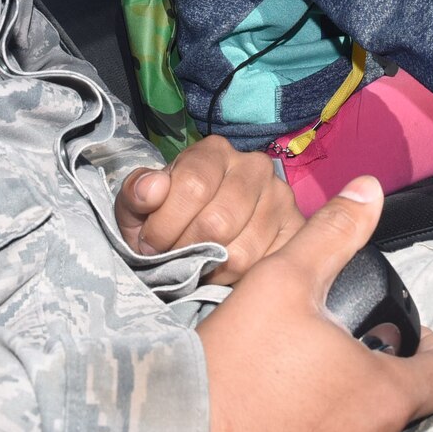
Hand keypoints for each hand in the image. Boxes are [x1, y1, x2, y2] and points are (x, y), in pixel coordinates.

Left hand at [117, 135, 304, 284]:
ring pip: (240, 253)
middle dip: (185, 251)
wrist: (200, 232)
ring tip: (196, 267)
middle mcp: (254, 166)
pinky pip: (264, 268)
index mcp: (214, 151)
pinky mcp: (296, 231)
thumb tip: (151, 190)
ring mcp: (281, 198)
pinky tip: (221, 273)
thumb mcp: (138, 204)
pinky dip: (236, 280)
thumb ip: (136, 193)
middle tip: (173, 261)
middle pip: (217, 222)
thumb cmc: (167, 216)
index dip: (164, 225)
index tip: (148, 245)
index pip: (192, 186)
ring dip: (208, 271)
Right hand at [198, 176, 432, 431]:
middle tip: (321, 365)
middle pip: (398, 414)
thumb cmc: (231, 367)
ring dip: (342, 430)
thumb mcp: (282, 283)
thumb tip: (370, 190)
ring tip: (293, 403)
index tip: (397, 341)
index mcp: (386, 400)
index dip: (430, 350)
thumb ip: (333, 235)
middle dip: (369, 388)